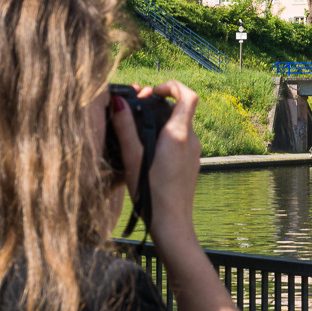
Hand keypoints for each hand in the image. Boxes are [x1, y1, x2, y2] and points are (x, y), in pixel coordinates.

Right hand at [109, 81, 201, 250]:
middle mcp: (192, 141)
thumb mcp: (132, 158)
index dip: (171, 86)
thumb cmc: (152, 194)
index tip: (151, 93)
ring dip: (162, 121)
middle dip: (160, 103)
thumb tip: (117, 101)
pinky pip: (181, 141)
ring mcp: (194, 153)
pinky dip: (166, 137)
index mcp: (179, 134)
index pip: (188, 95)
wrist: (172, 224)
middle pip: (181, 109)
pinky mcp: (191, 164)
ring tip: (139, 131)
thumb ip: (124, 128)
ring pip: (180, 126)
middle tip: (137, 109)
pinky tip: (148, 151)